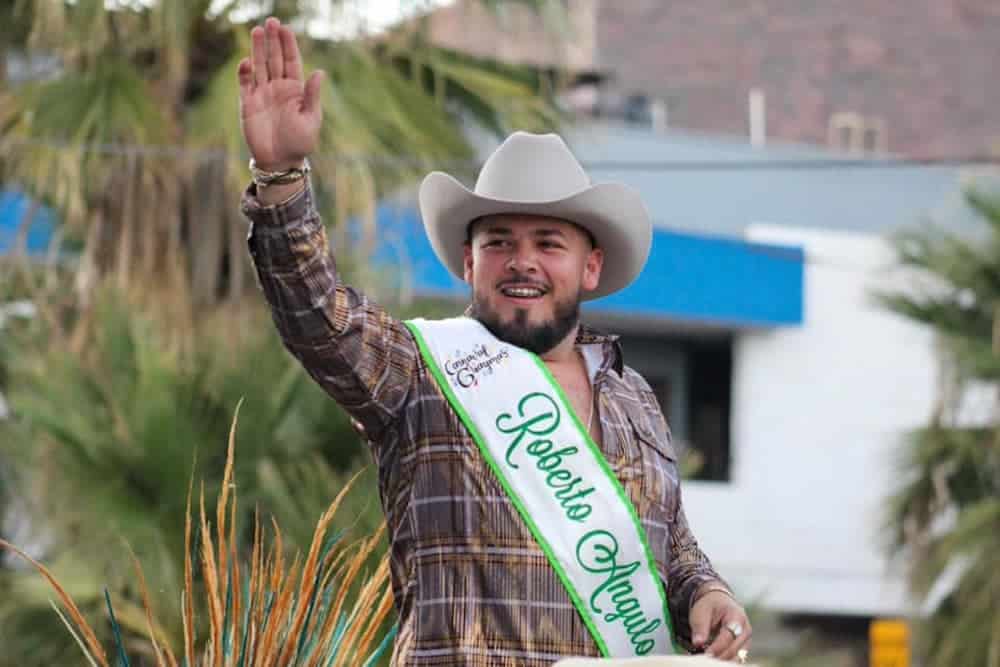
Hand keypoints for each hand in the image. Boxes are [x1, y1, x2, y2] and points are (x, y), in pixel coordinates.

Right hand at [238, 17, 322, 171]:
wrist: (281, 161)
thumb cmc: (300, 142)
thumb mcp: (311, 119)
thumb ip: (312, 96)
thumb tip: (320, 72)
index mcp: (295, 90)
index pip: (291, 61)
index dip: (288, 45)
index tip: (286, 28)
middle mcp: (278, 87)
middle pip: (274, 58)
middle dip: (273, 40)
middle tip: (271, 21)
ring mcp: (262, 94)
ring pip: (259, 66)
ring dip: (258, 49)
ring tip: (257, 30)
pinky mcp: (247, 104)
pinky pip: (245, 84)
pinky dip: (245, 73)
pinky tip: (247, 62)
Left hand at [690, 589, 751, 661]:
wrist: (719, 602)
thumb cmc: (710, 606)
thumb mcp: (701, 611)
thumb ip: (700, 627)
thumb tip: (697, 643)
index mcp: (736, 616)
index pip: (728, 636)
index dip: (717, 647)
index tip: (706, 654)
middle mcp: (745, 629)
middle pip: (734, 648)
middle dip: (719, 656)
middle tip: (705, 659)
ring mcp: (746, 639)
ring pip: (737, 656)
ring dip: (723, 660)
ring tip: (707, 659)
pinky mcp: (744, 647)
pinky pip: (736, 658)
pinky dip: (725, 660)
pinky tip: (713, 659)